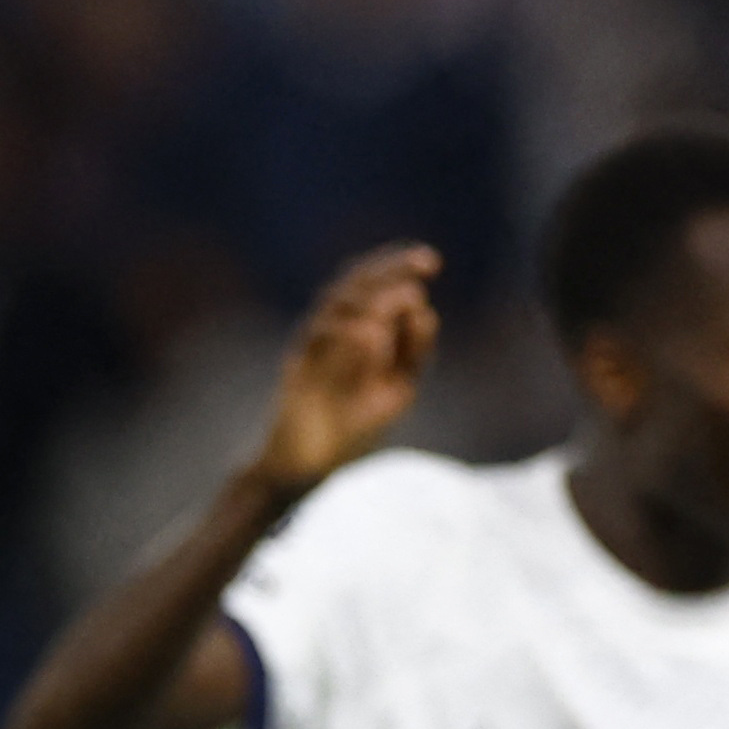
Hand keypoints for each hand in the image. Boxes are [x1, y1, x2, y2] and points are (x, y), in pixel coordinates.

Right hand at [254, 244, 442, 496]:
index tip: (430, 263)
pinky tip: (374, 335)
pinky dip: (345, 333)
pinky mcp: (297, 368)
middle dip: (392, 267)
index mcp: (359, 328)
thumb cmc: (352, 430)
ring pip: (337, 304)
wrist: (307, 466)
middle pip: (358, 283)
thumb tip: (422, 309)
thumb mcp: (398, 387)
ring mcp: (314, 346)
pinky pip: (317, 339)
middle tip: (427, 262)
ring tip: (408, 298)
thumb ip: (412, 351)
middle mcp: (334, 330)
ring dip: (374, 299)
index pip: (376, 283)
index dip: (399, 267)